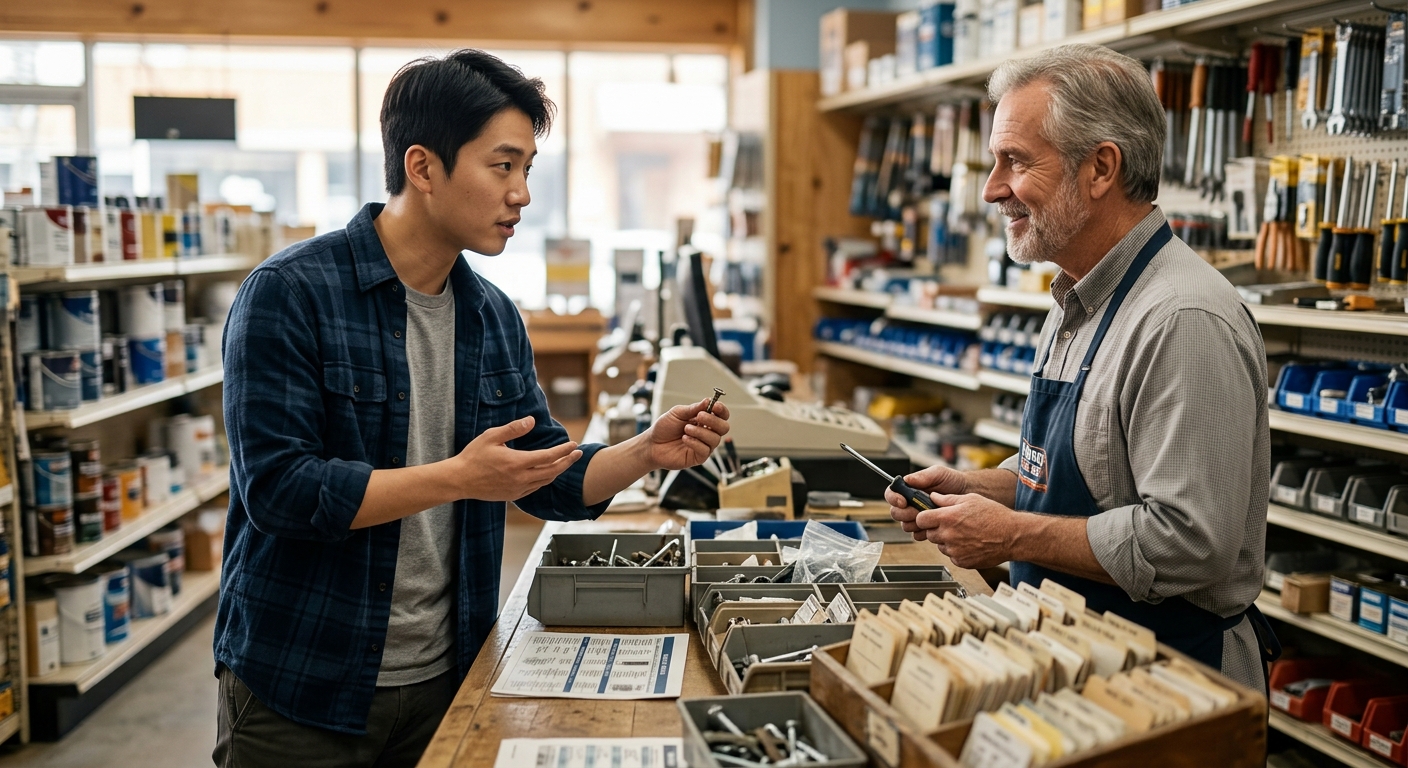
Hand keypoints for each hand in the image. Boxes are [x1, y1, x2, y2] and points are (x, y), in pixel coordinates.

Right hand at [450, 416, 581, 500]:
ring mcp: (517, 489)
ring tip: (565, 462)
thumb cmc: (474, 456)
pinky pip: (535, 488)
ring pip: (545, 481)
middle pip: (552, 471)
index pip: (548, 457)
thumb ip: (513, 428)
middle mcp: (521, 478)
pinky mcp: (513, 496)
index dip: (563, 451)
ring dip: (557, 471)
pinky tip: (547, 473)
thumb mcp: (492, 436)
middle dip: (567, 462)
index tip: (574, 444)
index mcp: (517, 462)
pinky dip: (544, 480)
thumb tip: (532, 420)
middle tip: (578, 453)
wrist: (459, 480)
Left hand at [644, 399, 731, 470]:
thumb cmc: (664, 428)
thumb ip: (693, 408)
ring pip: (715, 439)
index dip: (722, 410)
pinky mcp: (698, 457)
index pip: (722, 415)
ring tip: (686, 429)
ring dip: (700, 432)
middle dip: (713, 420)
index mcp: (704, 420)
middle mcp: (707, 432)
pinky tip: (684, 439)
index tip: (715, 406)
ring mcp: (704, 445)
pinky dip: (695, 442)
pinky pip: (705, 450)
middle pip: (724, 427)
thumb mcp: (677, 413)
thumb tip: (708, 400)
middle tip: (698, 417)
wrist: (652, 444)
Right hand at [887, 464, 967, 539]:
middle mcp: (910, 504)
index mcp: (909, 490)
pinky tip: (935, 524)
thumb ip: (923, 476)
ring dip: (916, 522)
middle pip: (895, 513)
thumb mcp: (939, 473)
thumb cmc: (953, 481)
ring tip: (931, 516)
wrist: (968, 494)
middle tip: (920, 510)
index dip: (893, 499)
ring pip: (905, 525)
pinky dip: (925, 531)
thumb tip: (907, 479)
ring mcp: (917, 518)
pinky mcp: (926, 528)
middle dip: (906, 513)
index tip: (903, 501)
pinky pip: (917, 535)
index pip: (891, 494)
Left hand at [911, 493, 1017, 568]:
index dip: (924, 517)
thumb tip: (933, 497)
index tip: (929, 517)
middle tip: (952, 525)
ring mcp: (954, 550)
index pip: (920, 519)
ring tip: (965, 533)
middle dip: (936, 529)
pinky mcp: (961, 561)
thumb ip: (948, 499)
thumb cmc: (994, 516)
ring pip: (940, 545)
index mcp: (948, 517)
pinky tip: (970, 543)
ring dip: (947, 540)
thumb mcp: (971, 499)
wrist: (1012, 536)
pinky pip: (951, 555)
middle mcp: (948, 535)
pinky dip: (957, 550)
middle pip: (929, 533)